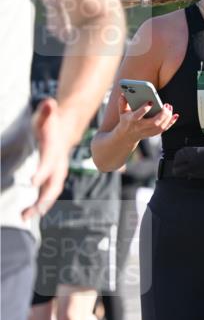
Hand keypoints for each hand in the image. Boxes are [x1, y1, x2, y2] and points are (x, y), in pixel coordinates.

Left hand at [23, 98, 68, 219]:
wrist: (63, 131)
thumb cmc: (50, 123)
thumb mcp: (46, 115)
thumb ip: (47, 111)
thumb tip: (49, 102)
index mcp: (54, 152)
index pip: (49, 163)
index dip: (42, 172)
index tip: (32, 181)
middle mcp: (58, 166)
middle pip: (53, 185)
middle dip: (44, 198)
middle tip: (33, 210)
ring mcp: (56, 175)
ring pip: (50, 194)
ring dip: (38, 207)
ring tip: (24, 217)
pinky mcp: (50, 180)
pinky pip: (45, 196)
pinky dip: (37, 206)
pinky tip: (24, 215)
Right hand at [115, 95, 178, 140]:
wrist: (127, 136)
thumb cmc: (126, 120)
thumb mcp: (122, 111)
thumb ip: (122, 102)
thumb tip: (124, 94)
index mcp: (132, 120)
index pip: (138, 116)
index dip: (144, 109)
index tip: (150, 102)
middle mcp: (140, 127)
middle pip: (154, 122)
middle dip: (162, 114)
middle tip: (166, 105)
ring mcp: (147, 132)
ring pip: (160, 126)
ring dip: (167, 117)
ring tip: (169, 107)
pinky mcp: (153, 134)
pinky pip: (164, 129)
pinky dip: (171, 122)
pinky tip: (175, 115)